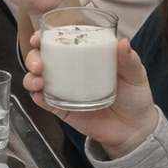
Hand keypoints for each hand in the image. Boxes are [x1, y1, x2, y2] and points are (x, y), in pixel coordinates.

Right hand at [24, 35, 157, 158]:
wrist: (135, 129)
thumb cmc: (135, 97)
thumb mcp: (136, 75)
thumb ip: (129, 60)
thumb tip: (122, 42)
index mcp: (85, 57)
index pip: (59, 42)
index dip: (44, 38)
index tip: (38, 38)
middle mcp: (70, 72)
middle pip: (42, 59)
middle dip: (32, 58)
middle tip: (39, 64)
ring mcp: (64, 91)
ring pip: (37, 80)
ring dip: (31, 78)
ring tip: (39, 81)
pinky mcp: (63, 109)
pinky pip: (45, 102)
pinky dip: (38, 98)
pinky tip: (39, 96)